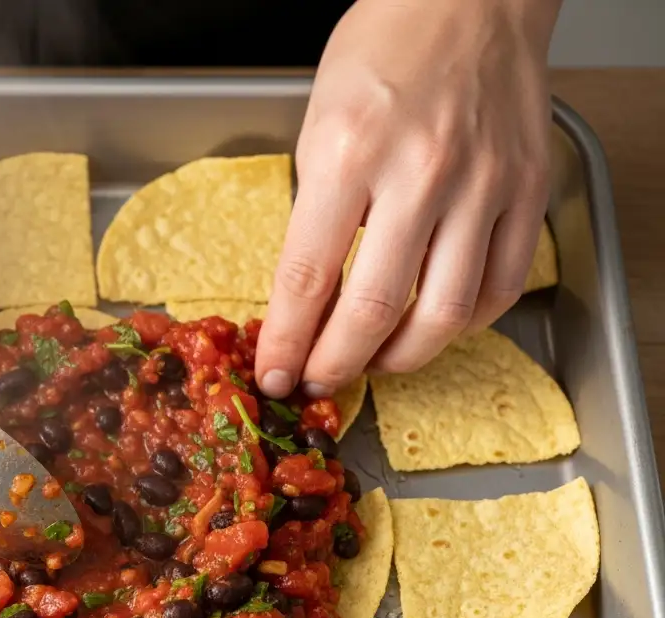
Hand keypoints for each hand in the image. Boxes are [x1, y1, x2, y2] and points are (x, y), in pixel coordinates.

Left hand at [256, 0, 560, 398]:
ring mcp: (483, 185)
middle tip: (319, 381)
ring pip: (445, 314)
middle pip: (374, 310)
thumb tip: (306, 297)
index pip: (307, 277)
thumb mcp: (317, 124)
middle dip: (336, 364)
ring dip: (401, 358)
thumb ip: (315, 211)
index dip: (287, 342)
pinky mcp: (527, 191)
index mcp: (348, 153)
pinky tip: (436, 325)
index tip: (274, 373)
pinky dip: (466, 323)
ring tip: (374, 364)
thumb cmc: (384, 51)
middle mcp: (419, 174)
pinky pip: (501, 286)